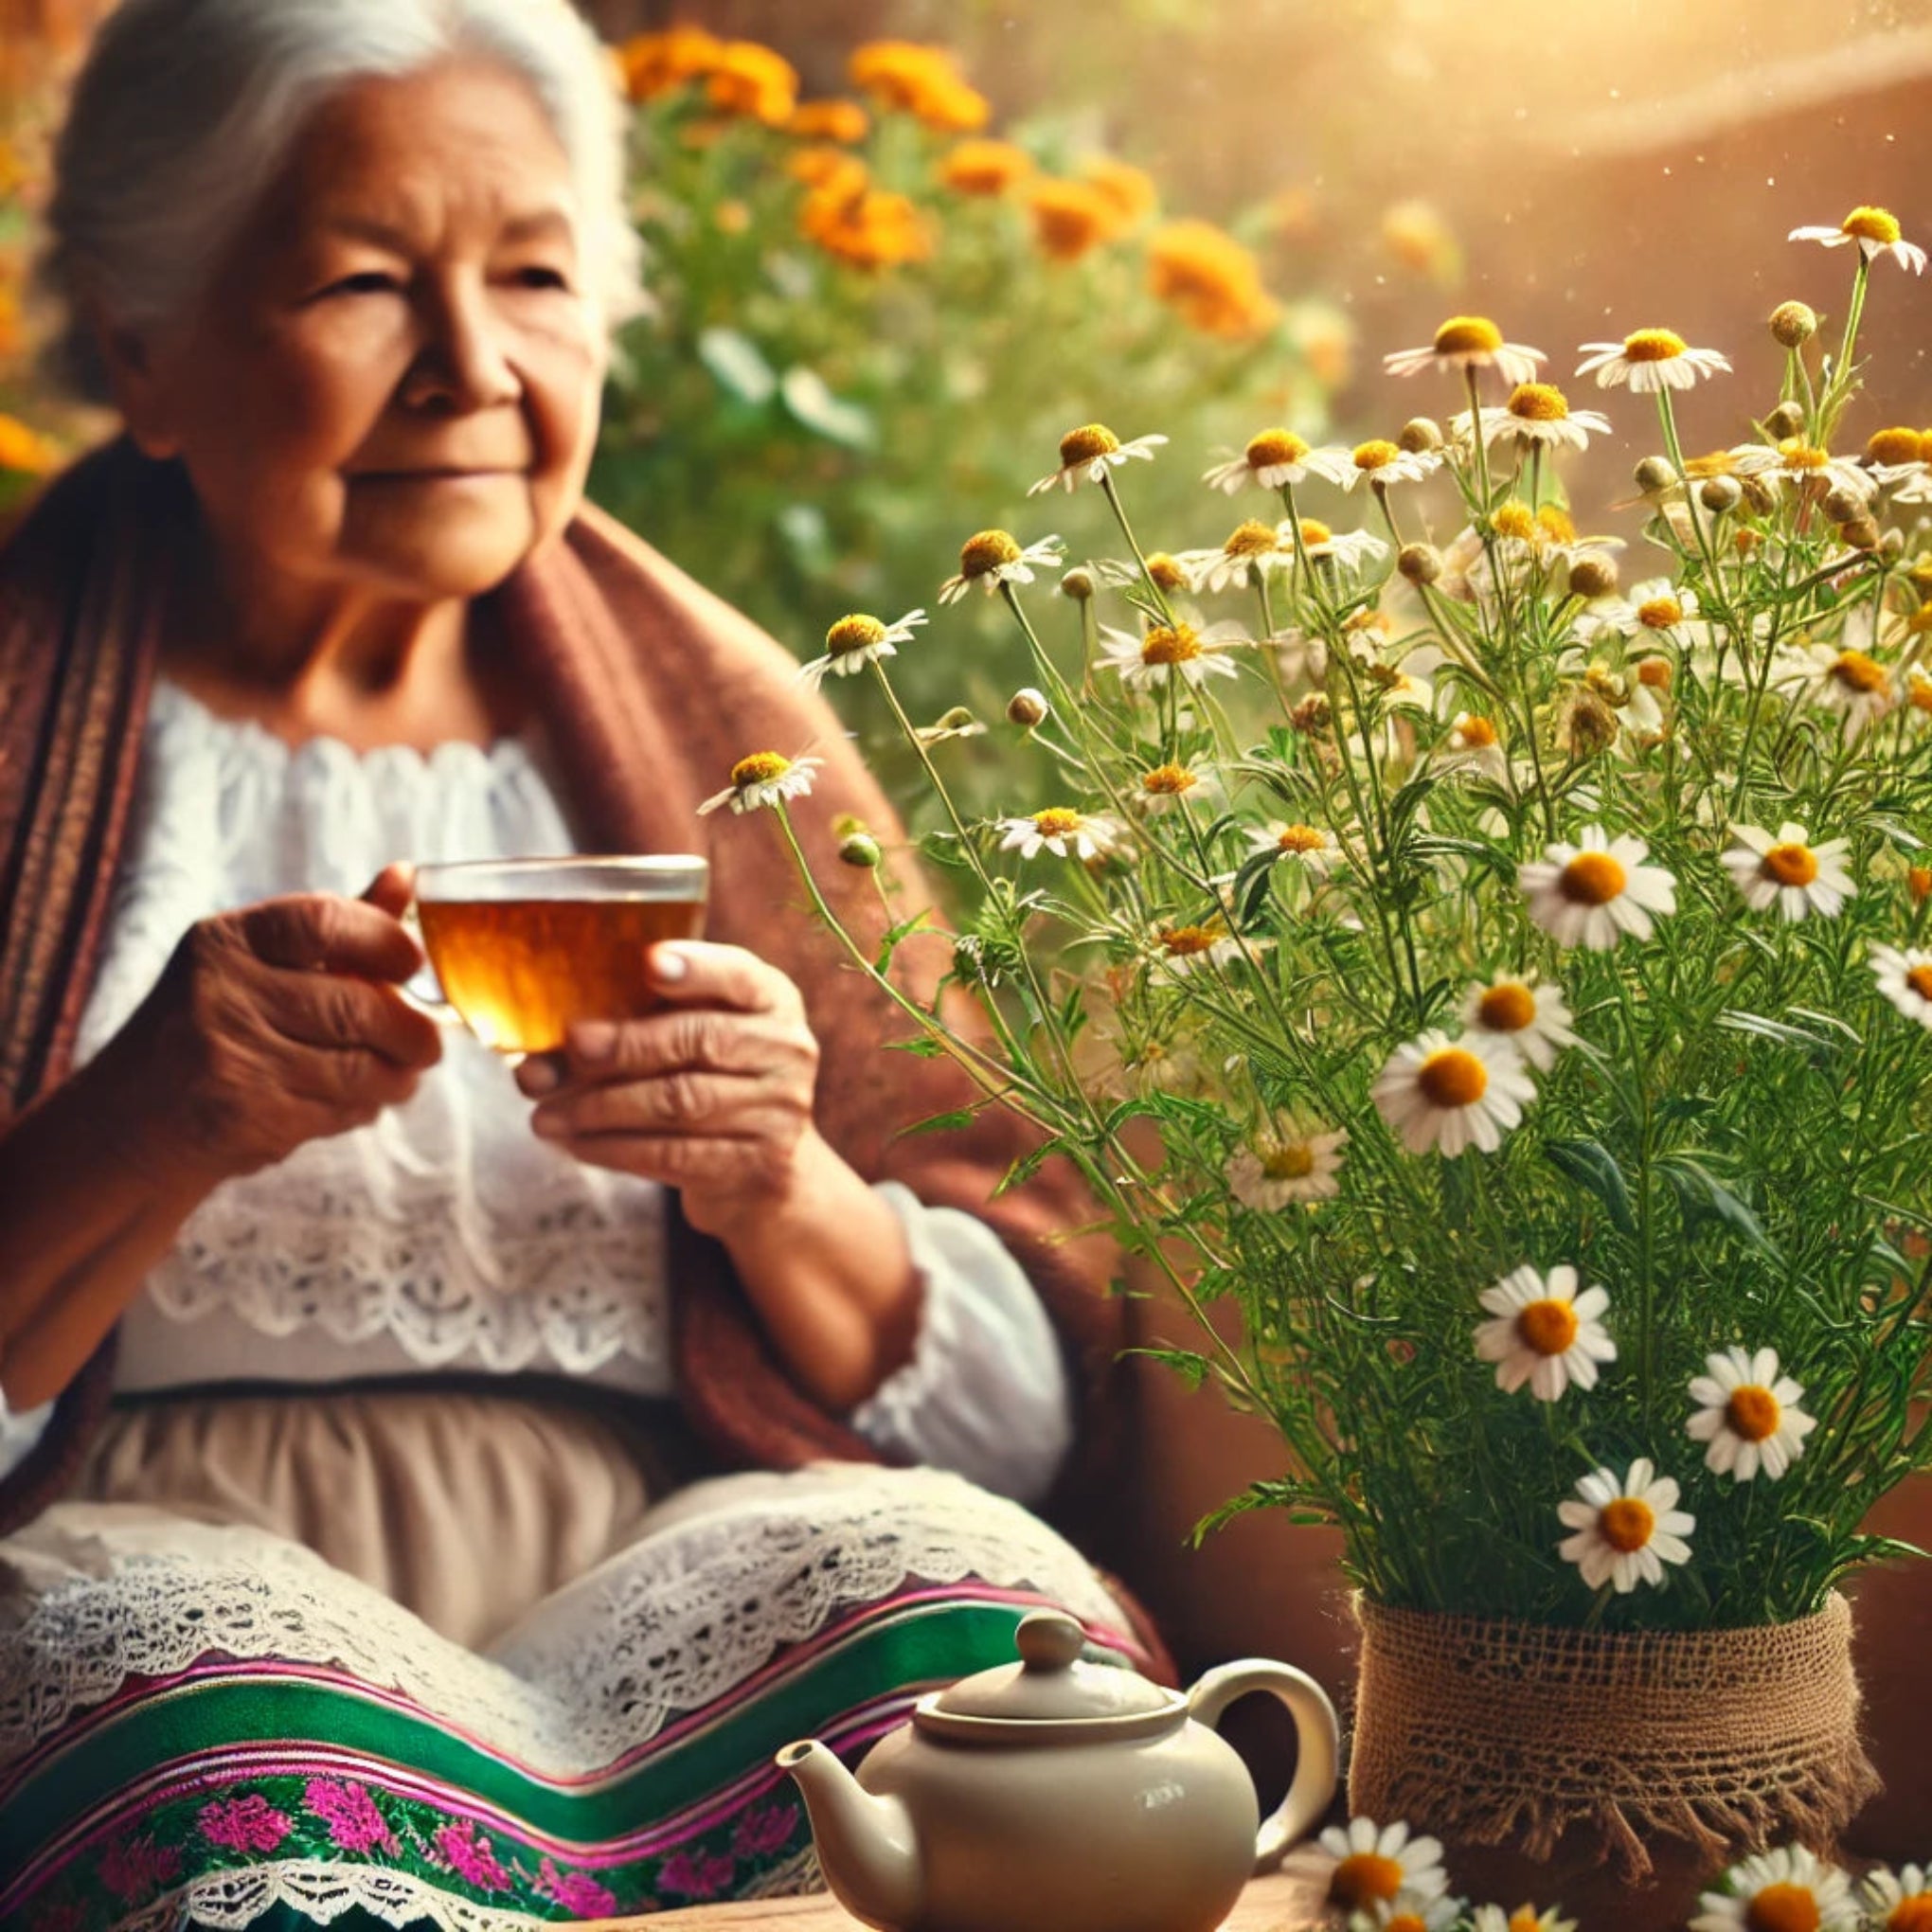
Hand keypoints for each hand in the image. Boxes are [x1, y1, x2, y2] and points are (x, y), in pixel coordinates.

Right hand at [100, 861, 443, 1191]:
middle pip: (355, 1007)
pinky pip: (338, 1110)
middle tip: (427, 1042)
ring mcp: (231, 1058)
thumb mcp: (256, 961)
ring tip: (401, 1073)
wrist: (132, 1119)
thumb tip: (405, 876)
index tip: (412, 964)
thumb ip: (336, 925)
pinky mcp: (247, 1117)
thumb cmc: (213, 1022)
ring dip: (397, 1075)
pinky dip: (363, 1108)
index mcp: (225, 941)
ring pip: (357, 1068)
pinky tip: (357, 1101)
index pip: (322, 921)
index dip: (385, 939)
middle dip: (410, 1031)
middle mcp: (220, 993)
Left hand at [515, 940, 821, 1235]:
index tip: (648, 961)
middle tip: (571, 1048)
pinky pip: (676, 1155)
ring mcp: (779, 1110)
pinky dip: (616, 1149)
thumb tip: (555, 1036)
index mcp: (771, 999)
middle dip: (628, 1044)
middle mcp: (786, 1049)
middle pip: (702, 1040)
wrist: (762, 1169)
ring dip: (603, 1107)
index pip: (737, 975)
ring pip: (681, 1102)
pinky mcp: (758, 1164)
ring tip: (546, 1114)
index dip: (695, 967)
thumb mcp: (694, 1033)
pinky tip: (576, 1144)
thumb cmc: (709, 1080)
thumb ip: (642, 1018)